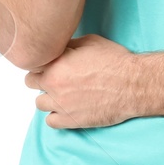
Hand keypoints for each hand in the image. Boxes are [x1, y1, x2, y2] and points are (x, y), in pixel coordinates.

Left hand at [25, 34, 150, 128]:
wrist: (133, 84)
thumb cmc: (116, 62)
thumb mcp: (92, 42)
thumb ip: (69, 45)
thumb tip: (60, 47)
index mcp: (56, 64)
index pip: (33, 63)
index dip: (43, 62)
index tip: (50, 64)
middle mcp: (53, 84)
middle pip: (30, 83)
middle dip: (42, 78)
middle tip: (57, 78)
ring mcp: (60, 104)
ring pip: (39, 103)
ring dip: (49, 98)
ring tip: (63, 94)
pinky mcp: (70, 120)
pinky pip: (50, 122)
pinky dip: (56, 116)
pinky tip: (67, 109)